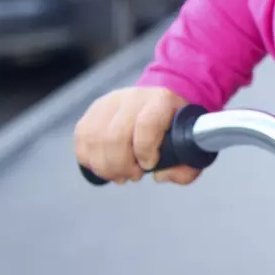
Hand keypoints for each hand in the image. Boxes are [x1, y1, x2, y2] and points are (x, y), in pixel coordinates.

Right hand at [73, 87, 201, 184]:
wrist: (162, 102)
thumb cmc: (176, 127)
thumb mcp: (191, 144)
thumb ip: (187, 167)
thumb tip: (160, 176)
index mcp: (161, 100)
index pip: (147, 124)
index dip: (145, 150)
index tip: (150, 165)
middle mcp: (133, 97)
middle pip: (115, 136)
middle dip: (122, 165)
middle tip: (133, 176)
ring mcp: (110, 103)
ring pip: (95, 139)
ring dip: (105, 166)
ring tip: (119, 175)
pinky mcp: (93, 112)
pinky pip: (82, 140)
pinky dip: (89, 160)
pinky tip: (104, 167)